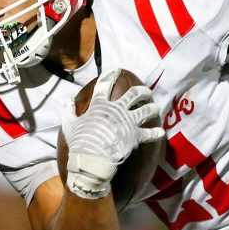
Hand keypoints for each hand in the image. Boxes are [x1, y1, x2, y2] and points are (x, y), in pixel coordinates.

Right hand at [61, 69, 163, 198]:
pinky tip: (161, 132)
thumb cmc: (80, 143)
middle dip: (142, 91)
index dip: (110, 74)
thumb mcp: (69, 125)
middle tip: (145, 92)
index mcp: (100, 105)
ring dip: (153, 108)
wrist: (92, 160)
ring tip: (155, 108)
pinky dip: (156, 133)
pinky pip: (150, 133)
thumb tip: (68, 100)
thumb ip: (68, 111)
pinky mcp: (136, 136)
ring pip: (147, 110)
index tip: (115, 69)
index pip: (105, 84)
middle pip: (134, 94)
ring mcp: (129, 122)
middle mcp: (118, 110)